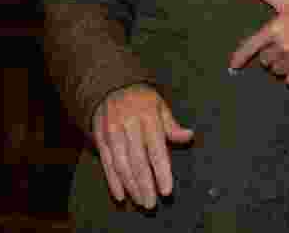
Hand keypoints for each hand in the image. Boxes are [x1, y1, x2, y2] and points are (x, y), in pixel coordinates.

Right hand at [92, 84, 193, 208]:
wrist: (110, 86)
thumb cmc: (142, 100)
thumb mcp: (160, 106)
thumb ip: (171, 125)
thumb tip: (189, 136)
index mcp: (148, 116)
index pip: (156, 149)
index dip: (162, 171)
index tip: (166, 190)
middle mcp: (128, 125)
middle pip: (138, 161)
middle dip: (145, 184)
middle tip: (152, 203)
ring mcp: (112, 132)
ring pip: (121, 165)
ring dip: (131, 186)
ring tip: (141, 201)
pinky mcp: (100, 138)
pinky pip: (107, 163)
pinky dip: (113, 181)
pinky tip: (121, 195)